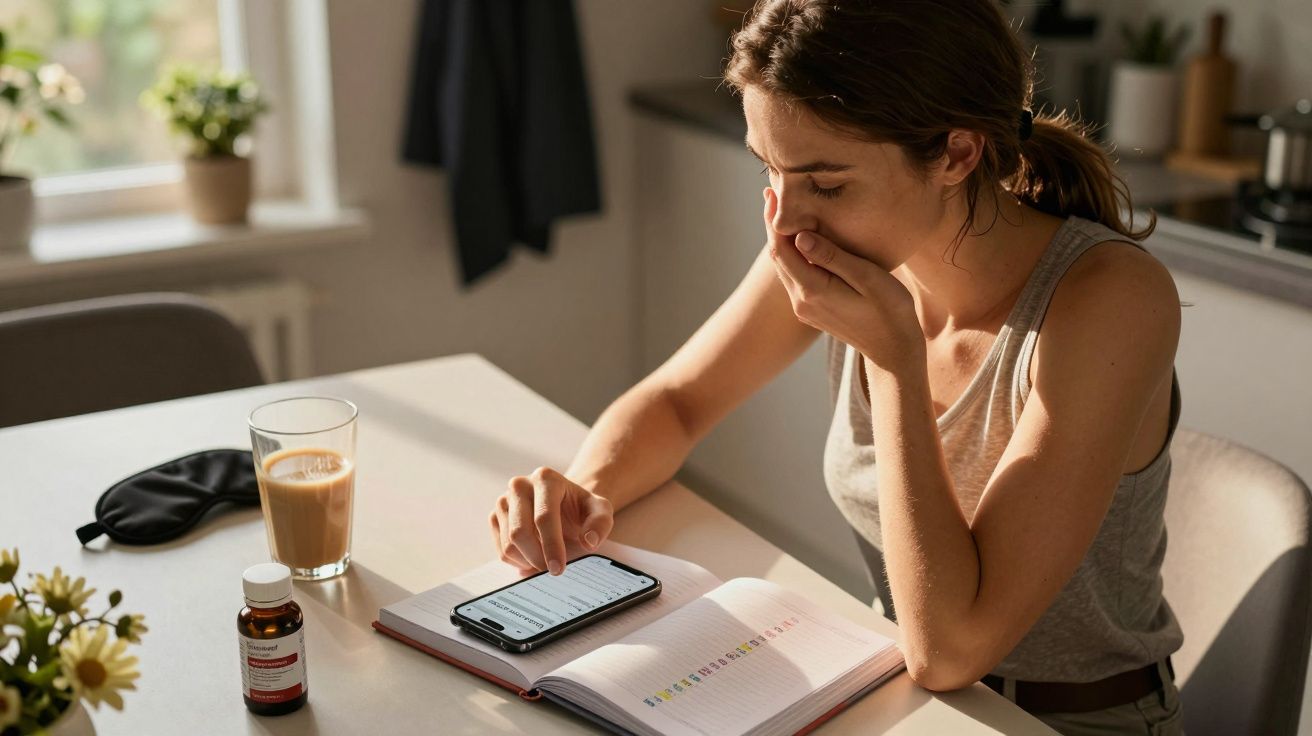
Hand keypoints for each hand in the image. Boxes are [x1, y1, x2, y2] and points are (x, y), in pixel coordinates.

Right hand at [488, 467, 613, 574]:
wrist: (564, 504)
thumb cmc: (581, 508)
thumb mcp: (601, 511)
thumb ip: (600, 524)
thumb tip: (589, 542)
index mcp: (546, 478)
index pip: (544, 517)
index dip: (551, 546)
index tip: (559, 568)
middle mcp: (520, 485)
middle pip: (520, 532)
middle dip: (537, 557)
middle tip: (553, 570)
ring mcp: (504, 500)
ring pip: (508, 543)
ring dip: (528, 561)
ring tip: (547, 561)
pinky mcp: (495, 516)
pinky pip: (501, 549)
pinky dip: (518, 561)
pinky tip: (534, 557)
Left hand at [763, 187, 920, 368]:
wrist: (893, 351)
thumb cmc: (890, 311)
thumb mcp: (868, 278)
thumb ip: (833, 257)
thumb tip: (801, 236)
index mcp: (813, 290)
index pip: (782, 249)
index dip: (774, 219)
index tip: (773, 192)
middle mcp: (801, 301)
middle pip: (778, 256)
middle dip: (774, 224)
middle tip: (773, 192)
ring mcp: (804, 308)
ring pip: (784, 267)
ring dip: (781, 239)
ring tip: (782, 210)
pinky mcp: (811, 310)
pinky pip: (794, 276)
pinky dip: (792, 254)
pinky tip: (801, 238)